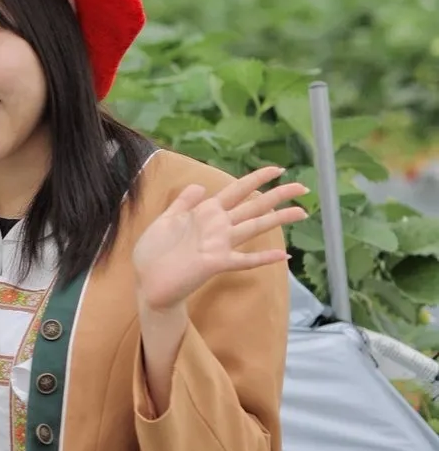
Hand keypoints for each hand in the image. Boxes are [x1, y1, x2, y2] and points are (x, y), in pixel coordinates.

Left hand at [133, 166, 307, 311]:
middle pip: (253, 206)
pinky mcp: (215, 263)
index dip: (256, 179)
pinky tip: (283, 255)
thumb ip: (183, 202)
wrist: (146, 281)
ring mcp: (218, 245)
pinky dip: (263, 257)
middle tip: (303, 187)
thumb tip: (200, 185)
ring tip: (302, 212)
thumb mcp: (166, 220)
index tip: (278, 169)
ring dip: (278, 219)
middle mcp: (217, 227)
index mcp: (205, 213)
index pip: (236, 191)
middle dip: (278, 195)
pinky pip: (244, 260)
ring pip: (254, 227)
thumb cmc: (154, 252)